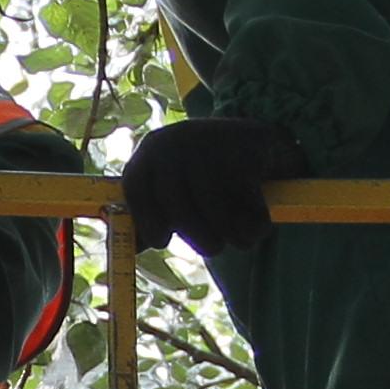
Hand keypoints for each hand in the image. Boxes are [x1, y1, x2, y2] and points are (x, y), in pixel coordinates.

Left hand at [117, 116, 308, 254]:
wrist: (249, 139)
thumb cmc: (200, 173)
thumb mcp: (170, 184)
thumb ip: (150, 213)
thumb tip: (133, 247)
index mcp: (151, 149)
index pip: (136, 187)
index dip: (146, 221)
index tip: (161, 243)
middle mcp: (176, 143)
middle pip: (177, 204)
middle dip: (195, 235)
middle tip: (211, 249)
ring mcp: (211, 145)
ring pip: (214, 208)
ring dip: (227, 233)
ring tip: (235, 239)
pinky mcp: (245, 153)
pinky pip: (247, 204)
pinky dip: (253, 226)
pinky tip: (256, 228)